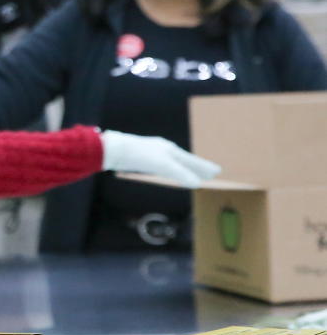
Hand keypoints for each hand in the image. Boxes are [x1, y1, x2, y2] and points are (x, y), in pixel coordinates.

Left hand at [100, 130, 220, 187]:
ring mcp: (154, 153)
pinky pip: (163, 165)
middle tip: (211, 174)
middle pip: (185, 161)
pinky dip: (171, 170)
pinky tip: (167, 172)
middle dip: (198, 168)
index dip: (204, 167)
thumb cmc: (140, 156)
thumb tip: (197, 184)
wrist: (116, 150)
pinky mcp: (143, 158)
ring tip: (192, 174)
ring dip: (185, 169)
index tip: (217, 171)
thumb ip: (181, 174)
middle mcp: (165, 150)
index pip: (193, 161)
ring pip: (174, 163)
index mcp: (171, 150)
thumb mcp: (164, 166)